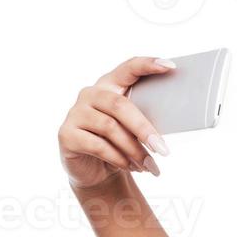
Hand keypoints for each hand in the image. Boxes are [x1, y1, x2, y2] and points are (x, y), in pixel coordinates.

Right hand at [57, 56, 174, 189]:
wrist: (94, 171)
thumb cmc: (119, 145)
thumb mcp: (133, 130)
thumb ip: (144, 120)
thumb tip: (165, 133)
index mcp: (110, 85)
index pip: (128, 68)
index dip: (147, 64)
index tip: (170, 66)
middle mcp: (90, 94)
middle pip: (120, 105)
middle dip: (144, 129)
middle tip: (163, 150)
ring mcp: (76, 113)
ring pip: (110, 128)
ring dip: (134, 150)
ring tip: (149, 166)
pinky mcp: (67, 134)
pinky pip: (98, 145)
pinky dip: (119, 159)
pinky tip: (131, 167)